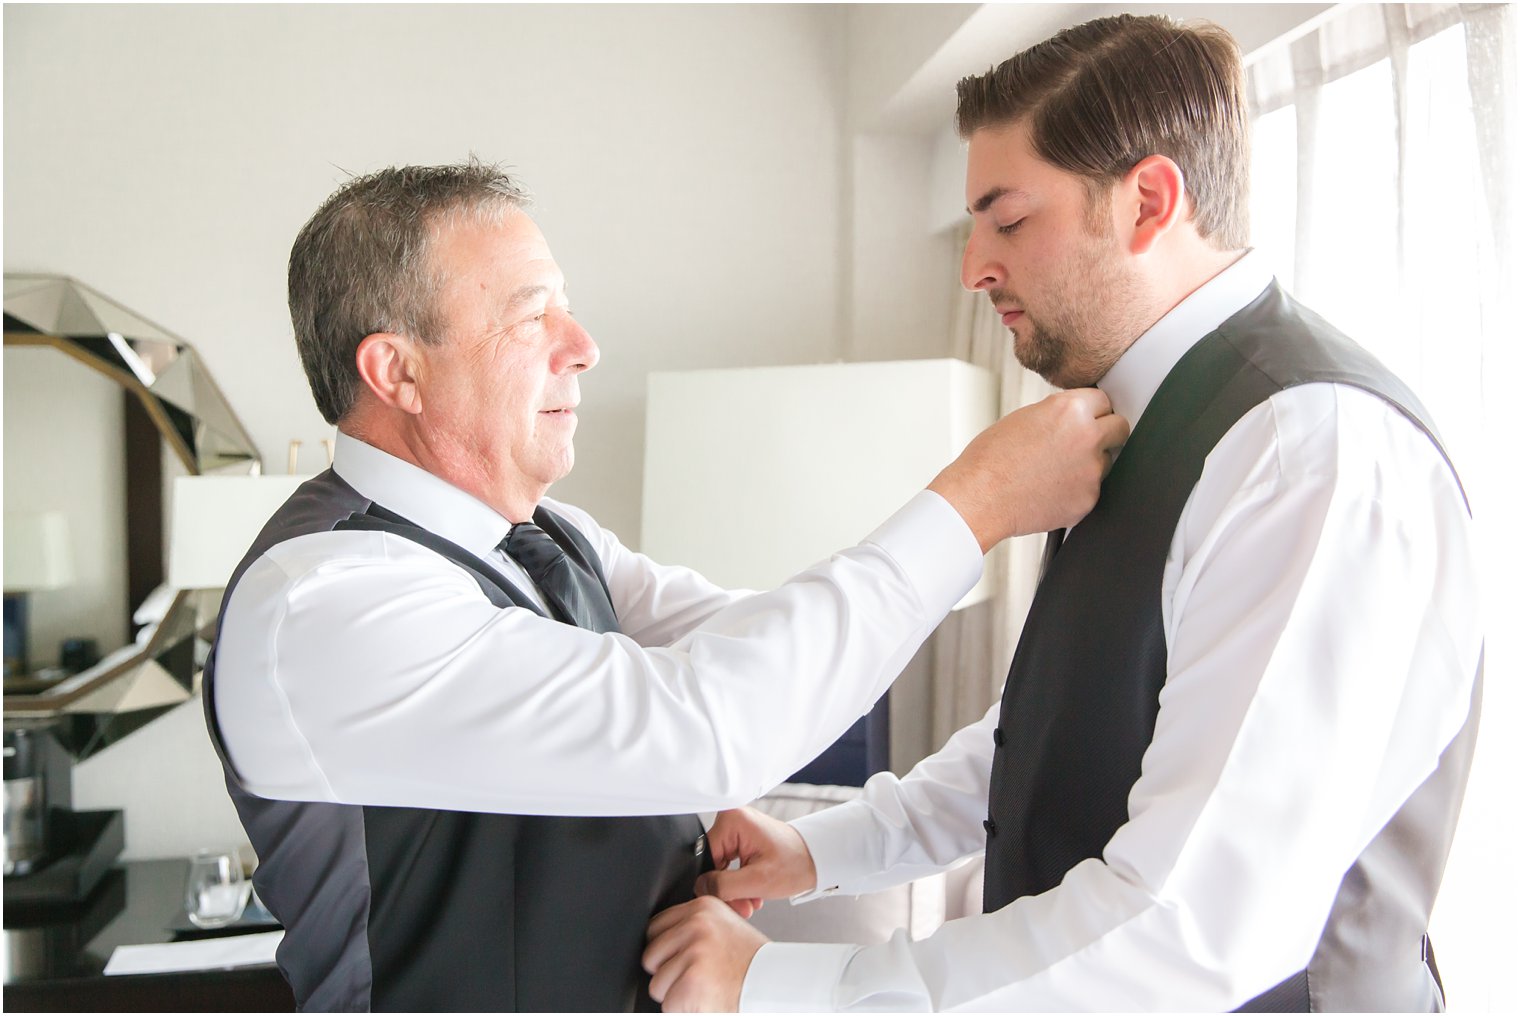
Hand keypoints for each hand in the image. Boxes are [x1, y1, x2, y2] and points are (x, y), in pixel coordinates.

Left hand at [644, 896, 767, 1011]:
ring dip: (676, 993)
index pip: (654, 927)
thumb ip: (693, 926)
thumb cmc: (750, 961)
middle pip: (651, 956)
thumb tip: (659, 939)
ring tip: (705, 986)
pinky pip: (668, 1004)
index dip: (665, 950)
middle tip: (695, 976)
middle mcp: (696, 925)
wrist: (775, 983)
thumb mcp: (723, 926)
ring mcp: (694, 952)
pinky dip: (683, 1009)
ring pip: (657, 983)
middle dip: (667, 972)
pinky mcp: (692, 981)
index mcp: (702, 907)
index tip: (678, 959)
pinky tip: (706, 998)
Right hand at [696, 808, 816, 916]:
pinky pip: (729, 866)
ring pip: (720, 868)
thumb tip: (700, 888)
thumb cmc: (796, 863)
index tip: (726, 900)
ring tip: (750, 902)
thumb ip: (723, 886)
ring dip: (734, 890)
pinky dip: (739, 883)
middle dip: (726, 890)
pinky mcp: (742, 840)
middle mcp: (732, 819)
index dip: (713, 884)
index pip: (705, 858)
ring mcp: (737, 829)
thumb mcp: (757, 881)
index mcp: (732, 820)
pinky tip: (752, 894)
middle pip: (712, 864)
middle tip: (742, 906)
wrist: (816, 860)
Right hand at [928, 388, 1128, 550]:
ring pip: (1106, 461)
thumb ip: (1059, 415)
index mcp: (1070, 409)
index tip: (1089, 417)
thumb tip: (1078, 419)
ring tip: (1053, 472)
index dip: (1093, 410)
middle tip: (1083, 442)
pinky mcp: (1089, 500)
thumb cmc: (991, 459)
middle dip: (1106, 432)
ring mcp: (1092, 471)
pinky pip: (1092, 490)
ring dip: (1089, 464)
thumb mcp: (1025, 419)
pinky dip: (1076, 490)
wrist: (979, 498)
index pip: (1104, 400)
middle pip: (1120, 427)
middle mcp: (1088, 436)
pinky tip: (1049, 490)